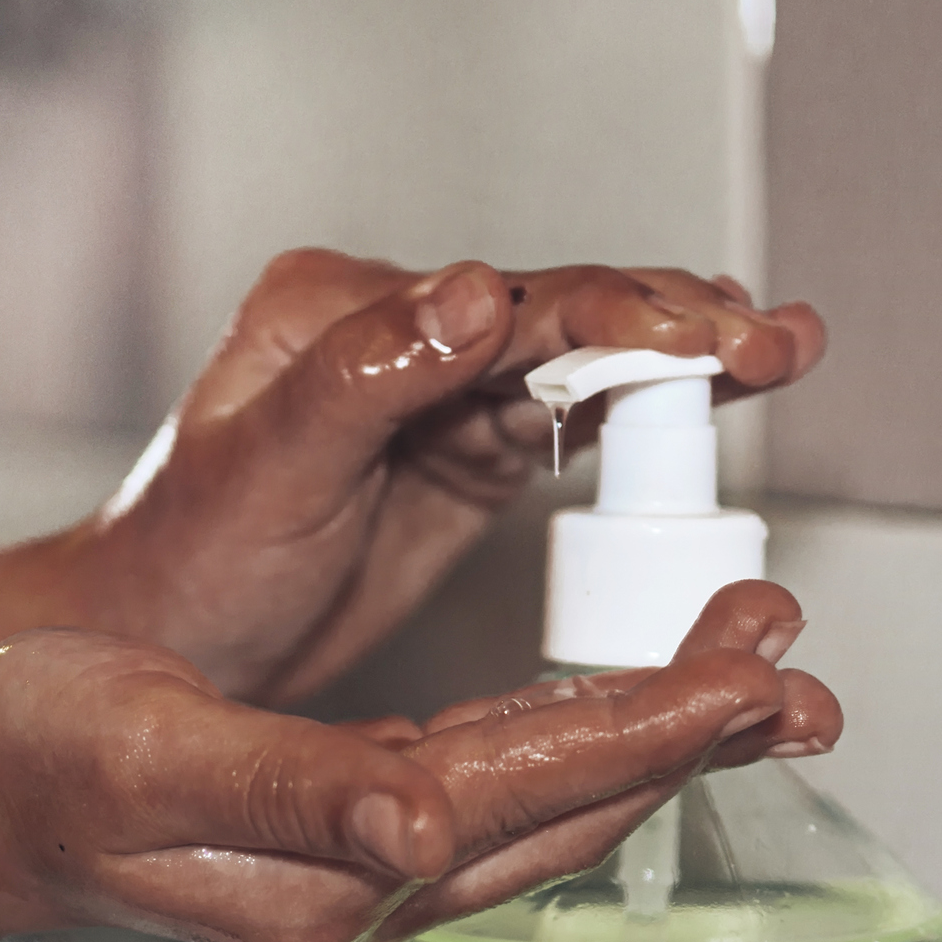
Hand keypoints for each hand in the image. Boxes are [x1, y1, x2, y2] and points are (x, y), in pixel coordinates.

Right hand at [0, 580, 836, 941]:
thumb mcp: (154, 753)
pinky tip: (598, 702)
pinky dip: (564, 739)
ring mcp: (357, 867)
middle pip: (562, 808)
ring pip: (539, 802)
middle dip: (683, 733)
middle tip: (782, 651)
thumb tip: (420, 825)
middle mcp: (363, 884)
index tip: (748, 674)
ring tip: (732, 667)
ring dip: (642, 735)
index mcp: (330, 871)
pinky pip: (487, 790)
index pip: (527, 794)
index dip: (646, 729)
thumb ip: (294, 790)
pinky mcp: (343, 831)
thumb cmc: (40, 761)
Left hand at [68, 251, 825, 703]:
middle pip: (561, 319)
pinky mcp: (463, 462)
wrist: (163, 649)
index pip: (504, 300)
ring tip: (778, 357)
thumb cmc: (183, 563)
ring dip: (678, 365)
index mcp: (339, 315)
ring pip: (579, 366)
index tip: (704, 331)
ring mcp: (438, 400)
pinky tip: (711, 409)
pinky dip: (643, 421)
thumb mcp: (263, 471)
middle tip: (776, 343)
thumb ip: (362, 379)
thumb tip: (475, 292)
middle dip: (675, 326)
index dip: (616, 313)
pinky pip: (569, 427)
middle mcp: (398, 339)